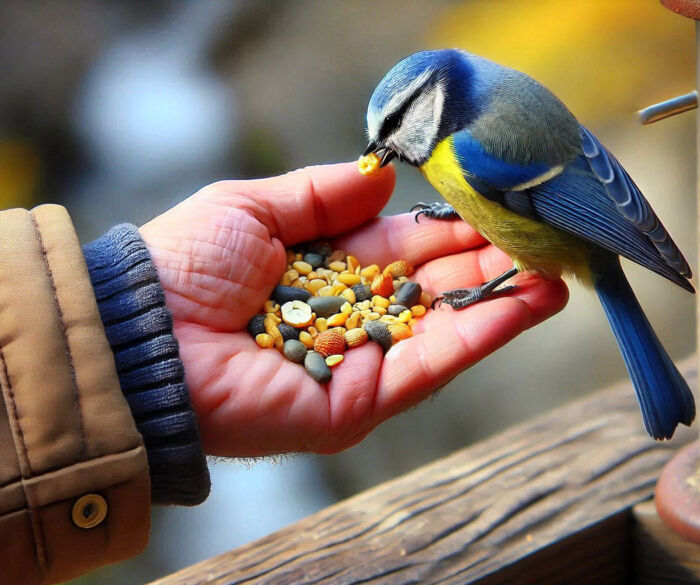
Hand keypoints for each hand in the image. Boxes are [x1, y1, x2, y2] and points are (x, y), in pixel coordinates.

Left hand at [139, 163, 567, 456]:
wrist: (143, 337)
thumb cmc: (185, 265)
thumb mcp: (253, 206)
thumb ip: (322, 192)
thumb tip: (384, 175)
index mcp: (321, 270)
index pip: (401, 247)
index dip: (448, 226)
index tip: (497, 202)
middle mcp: (347, 318)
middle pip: (433, 287)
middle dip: (487, 260)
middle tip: (541, 232)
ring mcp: (360, 363)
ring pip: (446, 326)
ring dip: (502, 296)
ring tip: (556, 265)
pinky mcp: (364, 403)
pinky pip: (433, 364)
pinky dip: (485, 332)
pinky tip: (529, 300)